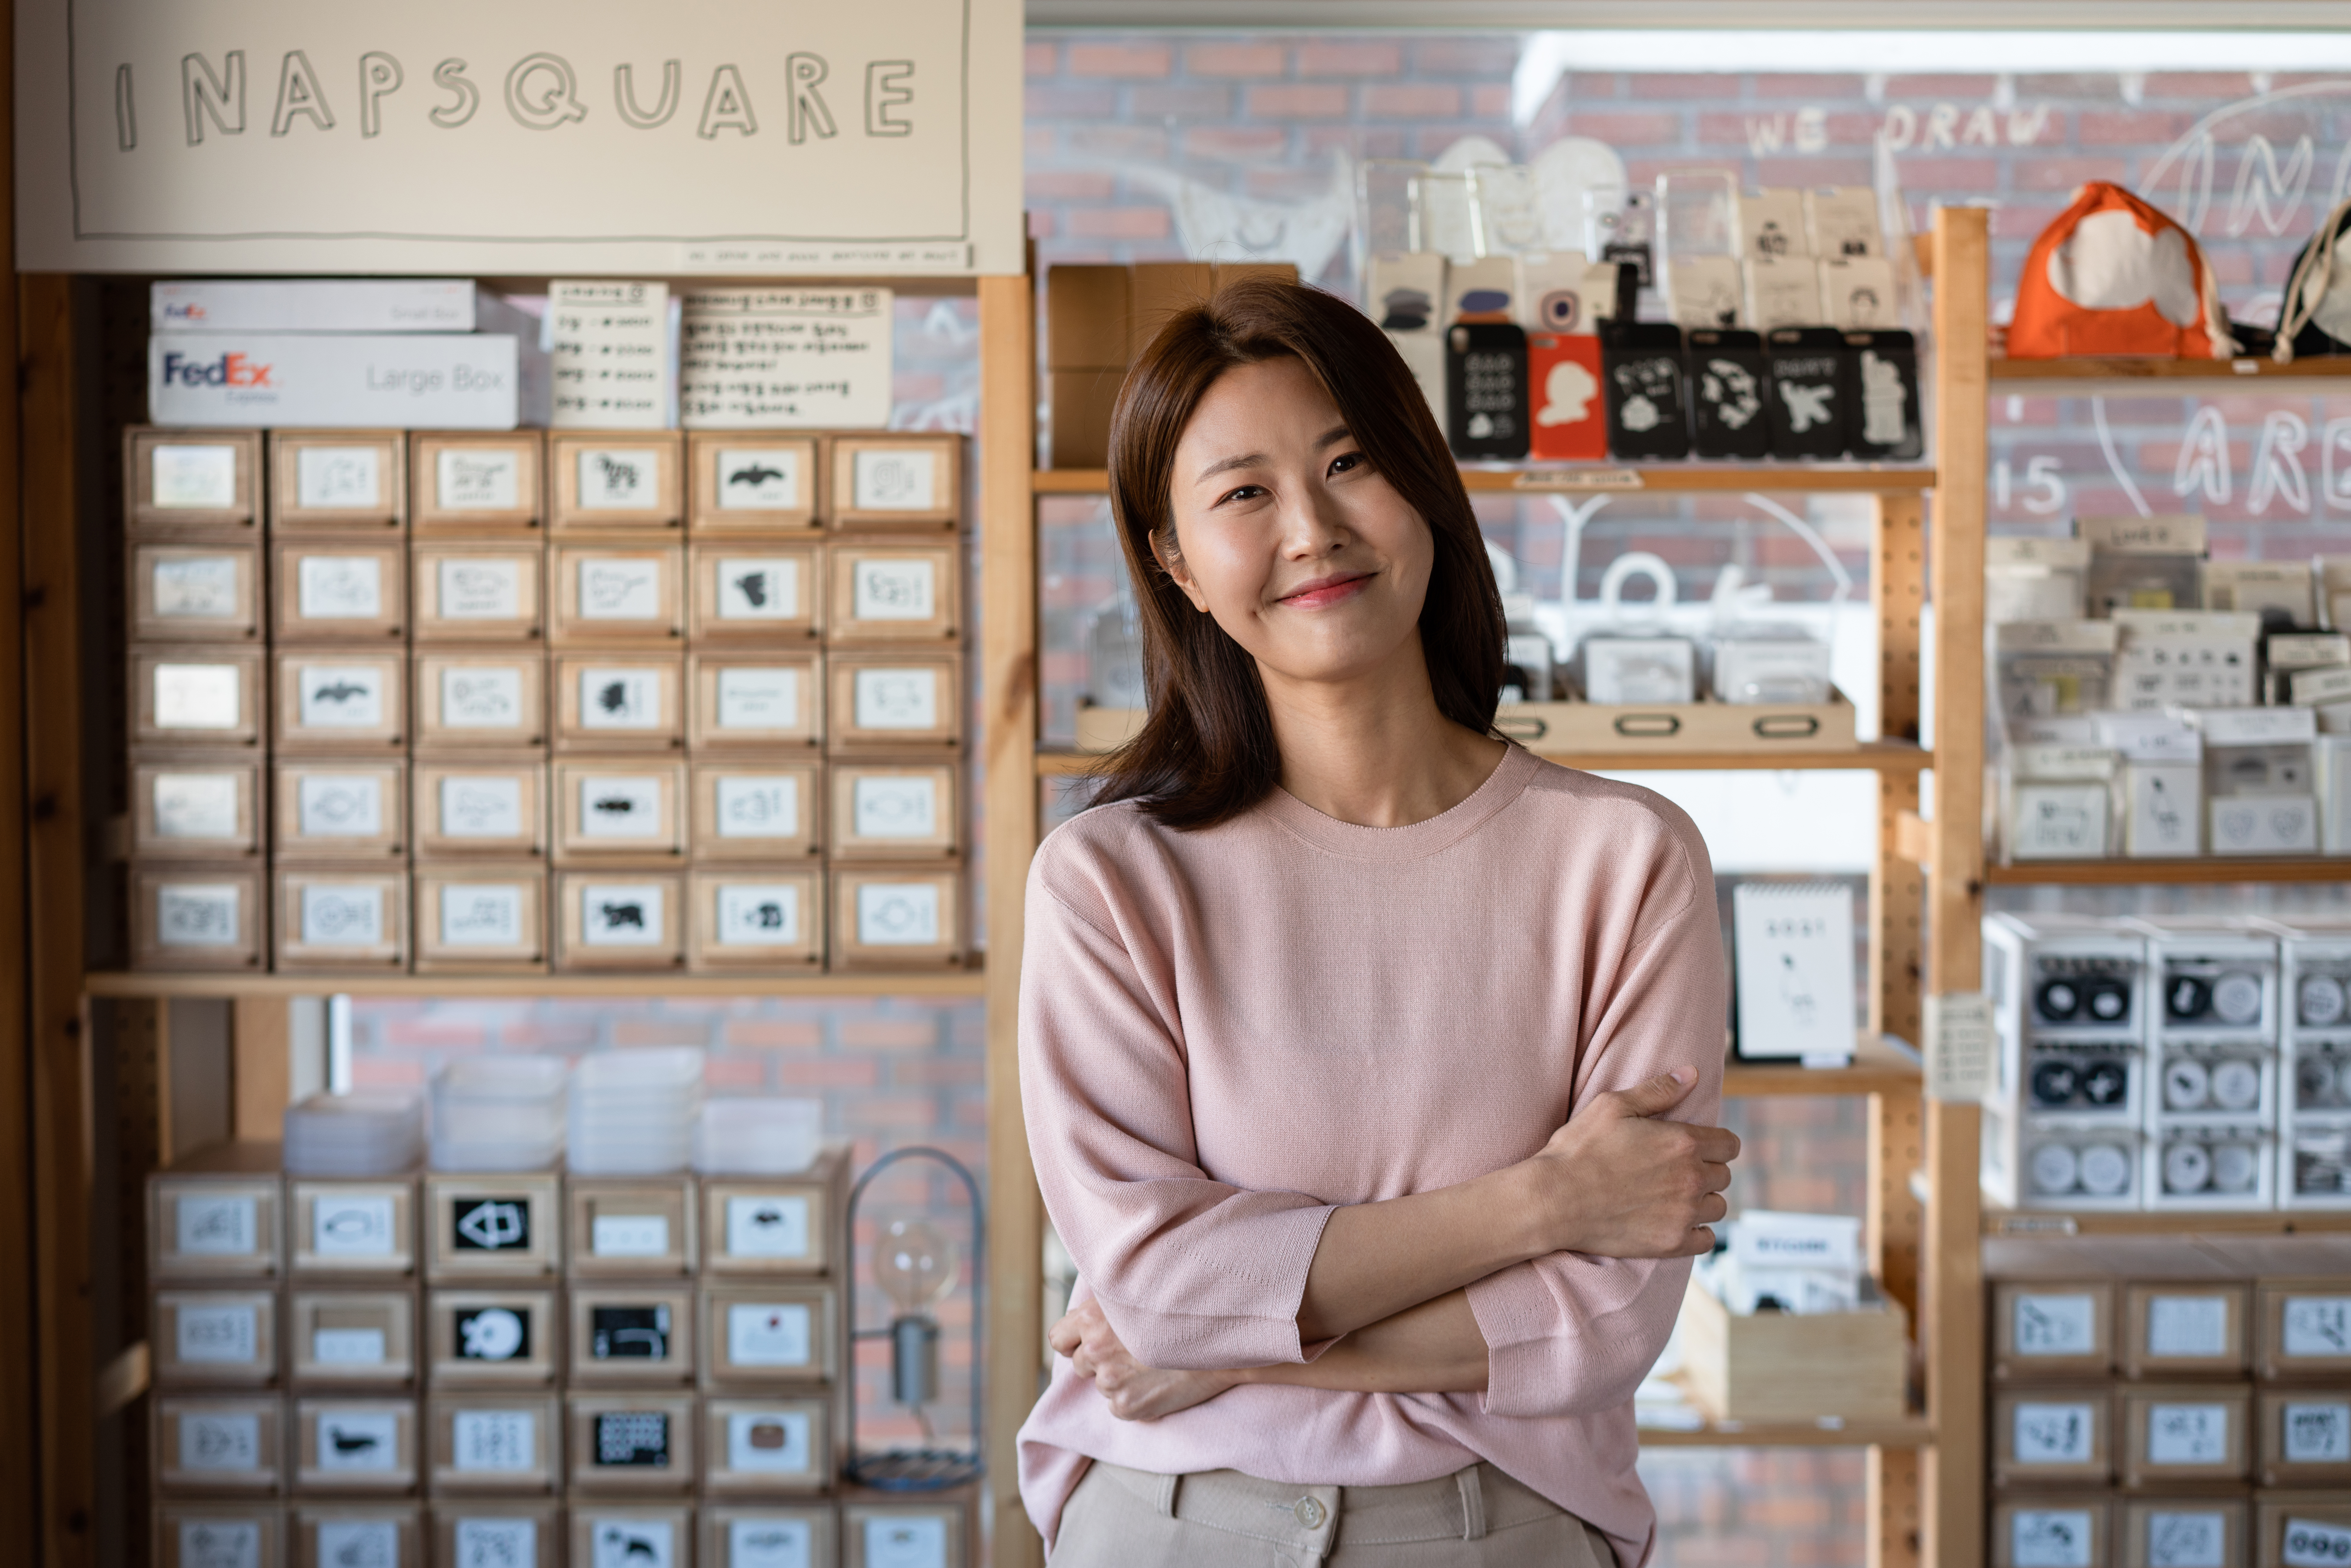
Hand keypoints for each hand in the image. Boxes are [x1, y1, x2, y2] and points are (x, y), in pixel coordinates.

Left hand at [1049, 1298, 1243, 1420]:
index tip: (1091, 1342)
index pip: (1058, 1338)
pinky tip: (1158, 1382)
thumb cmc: (1181, 1310)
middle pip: (1079, 1365)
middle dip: (1100, 1361)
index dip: (1075, 1341)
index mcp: (1091, 1317)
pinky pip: (1119, 1406)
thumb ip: (1106, 1308)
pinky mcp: (1126, 1406)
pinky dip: (1136, 1399)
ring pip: (1103, 1386)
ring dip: (1121, 1379)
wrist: (1220, 1339)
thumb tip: (1089, 1317)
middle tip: (1133, 1352)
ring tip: (1152, 1364)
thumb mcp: (1135, 1295)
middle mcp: (1095, 1349)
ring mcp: (1109, 1380)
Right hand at [1520, 1066, 1737, 1258]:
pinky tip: (1676, 1223)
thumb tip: (1691, 1074)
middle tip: (1676, 1171)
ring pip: (1717, 1208)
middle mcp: (1691, 1178)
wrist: (1554, 1200)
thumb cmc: (1578, 1151)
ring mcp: (1683, 1214)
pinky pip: (1707, 1240)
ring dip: (1703, 1201)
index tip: (1699, 1148)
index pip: (1729, 1145)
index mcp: (1683, 1142)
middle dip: (1706, 1171)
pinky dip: (1697, 1232)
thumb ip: (1657, 1090)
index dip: (1716, 1144)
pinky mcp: (1671, 1242)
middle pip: (1723, 1176)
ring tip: (1675, 1197)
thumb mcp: (1612, 1106)